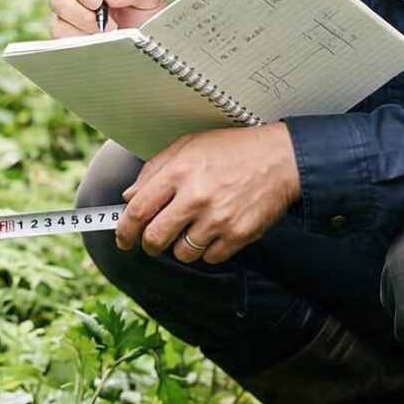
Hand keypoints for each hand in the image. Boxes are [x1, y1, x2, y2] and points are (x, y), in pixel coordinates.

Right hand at [49, 0, 167, 37]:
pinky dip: (83, 46)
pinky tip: (101, 46)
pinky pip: (64, 44)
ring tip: (110, 35)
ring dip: (85, 32)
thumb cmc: (146, 11)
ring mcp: (68, 19)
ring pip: (59, 24)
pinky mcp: (68, 41)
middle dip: (82, 14)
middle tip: (108, 24)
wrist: (149, 42)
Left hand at [112, 124, 301, 263]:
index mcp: (178, 173)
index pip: (137, 210)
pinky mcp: (238, 235)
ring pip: (182, 253)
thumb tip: (129, 196)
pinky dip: (208, 250)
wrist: (280, 159)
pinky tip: (215, 231)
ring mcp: (218, 218)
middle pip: (155, 238)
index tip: (123, 238)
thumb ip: (154, 170)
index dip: (124, 230)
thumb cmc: (234, 150)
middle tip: (153, 241)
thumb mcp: (188, 146)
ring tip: (192, 229)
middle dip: (149, 244)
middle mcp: (195, 197)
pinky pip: (210, 258)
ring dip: (181, 246)